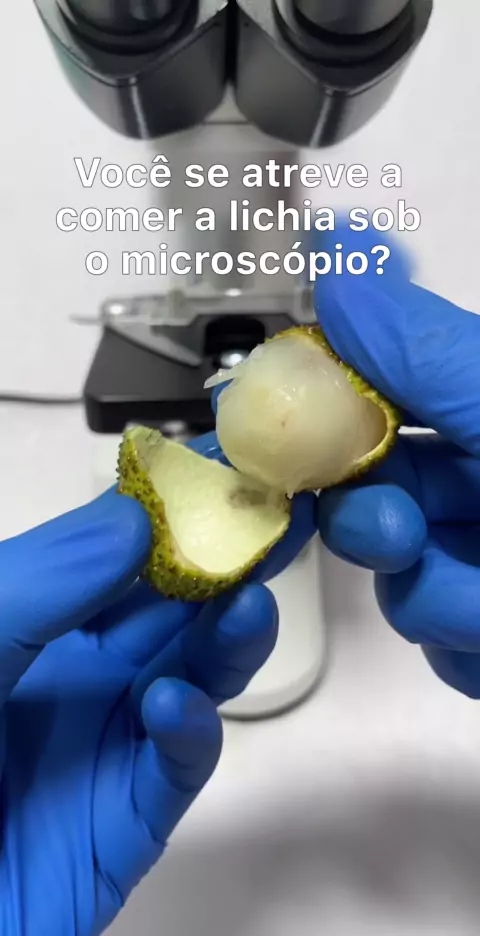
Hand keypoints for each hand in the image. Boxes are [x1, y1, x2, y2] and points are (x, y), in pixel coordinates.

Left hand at [0, 436, 314, 935]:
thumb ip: (44, 580)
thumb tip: (137, 512)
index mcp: (42, 619)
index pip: (124, 546)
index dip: (177, 499)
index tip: (234, 451)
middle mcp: (83, 671)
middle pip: (176, 602)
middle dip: (230, 552)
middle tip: (287, 509)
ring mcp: (110, 741)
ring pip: (196, 673)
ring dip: (229, 633)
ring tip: (250, 597)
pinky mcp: (130, 819)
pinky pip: (175, 766)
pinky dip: (189, 729)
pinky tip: (174, 703)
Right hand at [313, 221, 479, 698]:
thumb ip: (425, 349)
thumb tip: (337, 262)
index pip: (378, 406)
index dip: (324, 421)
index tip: (287, 439)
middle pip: (380, 503)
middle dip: (380, 524)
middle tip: (402, 531)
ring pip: (409, 591)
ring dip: (448, 602)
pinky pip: (451, 655)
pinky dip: (476, 654)